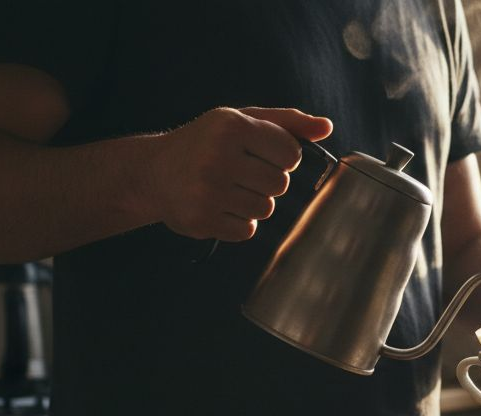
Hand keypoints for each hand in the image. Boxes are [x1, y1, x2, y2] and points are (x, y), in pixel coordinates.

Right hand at [148, 106, 332, 241]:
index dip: (282, 157)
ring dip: (253, 202)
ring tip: (227, 188)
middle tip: (240, 172)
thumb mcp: (241, 120)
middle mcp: (217, 157)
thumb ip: (287, 123)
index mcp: (231, 126)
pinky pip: (248, 230)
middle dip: (267, 181)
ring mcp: (207, 191)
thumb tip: (326, 127)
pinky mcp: (202, 220)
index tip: (261, 154)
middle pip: (280, 184)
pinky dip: (239, 222)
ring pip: (266, 209)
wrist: (154, 172)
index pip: (291, 153)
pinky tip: (218, 205)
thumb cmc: (207, 143)